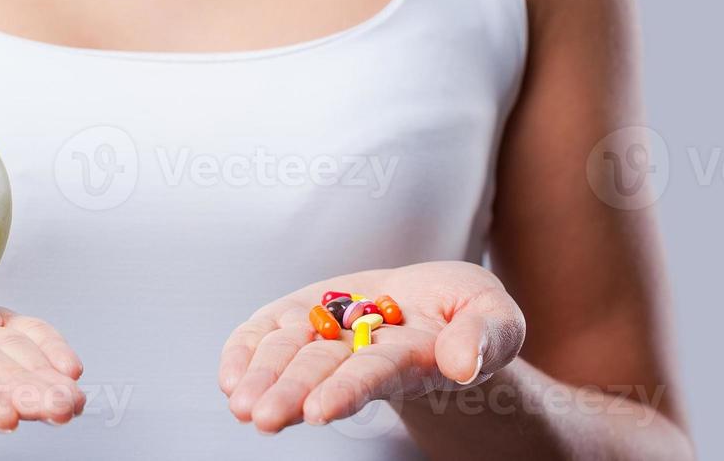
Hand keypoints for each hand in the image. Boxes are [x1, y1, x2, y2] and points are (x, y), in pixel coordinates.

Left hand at [219, 261, 524, 432]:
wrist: (433, 306)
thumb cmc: (467, 314)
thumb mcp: (495, 316)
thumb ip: (484, 337)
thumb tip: (462, 363)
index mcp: (409, 356)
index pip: (374, 374)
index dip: (348, 390)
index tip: (321, 412)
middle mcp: (361, 352)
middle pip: (323, 370)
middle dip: (293, 392)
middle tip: (263, 417)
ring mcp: (328, 334)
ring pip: (291, 354)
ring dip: (264, 378)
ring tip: (239, 404)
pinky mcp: (303, 315)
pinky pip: (268, 335)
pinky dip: (245, 352)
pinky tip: (228, 377)